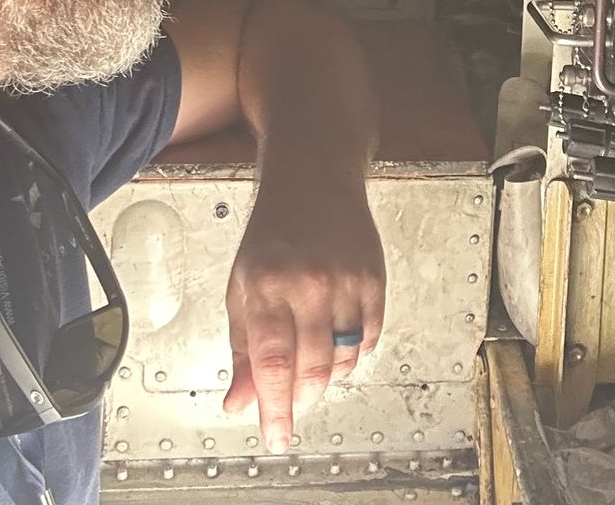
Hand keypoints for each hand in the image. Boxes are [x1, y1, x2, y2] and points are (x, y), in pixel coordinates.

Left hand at [222, 167, 385, 450]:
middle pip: (313, 368)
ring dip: (327, 380)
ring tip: (310, 370)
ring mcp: (346, 281)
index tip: (275, 435)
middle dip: (301, 400)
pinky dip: (353, 357)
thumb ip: (242, 349)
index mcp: (266, 285)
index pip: (271, 363)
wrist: (314, 179)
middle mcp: (309, 284)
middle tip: (291, 408)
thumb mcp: (242, 287)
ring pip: (344, 359)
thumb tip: (240, 403)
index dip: (274, 408)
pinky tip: (336, 349)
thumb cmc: (272, 233)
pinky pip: (369, 339)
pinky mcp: (374, 278)